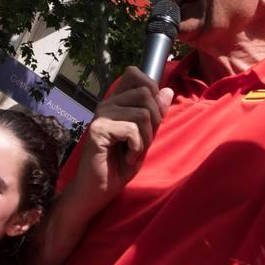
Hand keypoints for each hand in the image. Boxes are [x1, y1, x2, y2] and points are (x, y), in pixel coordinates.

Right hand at [70, 67, 173, 213]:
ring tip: (133, 152)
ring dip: (146, 139)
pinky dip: (137, 148)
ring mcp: (101, 115)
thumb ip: (154, 116)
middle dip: (154, 120)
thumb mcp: (144, 138)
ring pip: (143, 113)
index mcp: (116, 102)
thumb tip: (167, 91)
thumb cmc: (119, 166)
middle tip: (142, 142)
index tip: (150, 116)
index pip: (134, 73)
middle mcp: (107, 104)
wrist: (97, 191)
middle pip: (146, 93)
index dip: (151, 88)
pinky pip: (132, 130)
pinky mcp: (98, 129)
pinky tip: (126, 158)